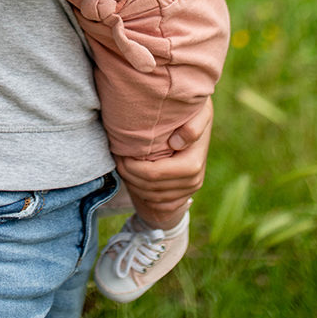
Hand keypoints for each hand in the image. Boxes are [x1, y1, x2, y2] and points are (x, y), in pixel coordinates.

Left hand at [115, 98, 212, 221]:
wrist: (200, 119)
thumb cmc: (194, 112)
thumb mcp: (198, 112)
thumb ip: (191, 127)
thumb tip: (176, 143)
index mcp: (192, 165)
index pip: (152, 174)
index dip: (131, 166)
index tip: (119, 150)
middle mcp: (193, 181)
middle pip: (149, 187)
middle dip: (128, 174)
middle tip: (116, 155)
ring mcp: (189, 190)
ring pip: (152, 198)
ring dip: (133, 183)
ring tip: (122, 163)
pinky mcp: (185, 194)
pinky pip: (160, 205)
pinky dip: (143, 193)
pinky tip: (134, 176)